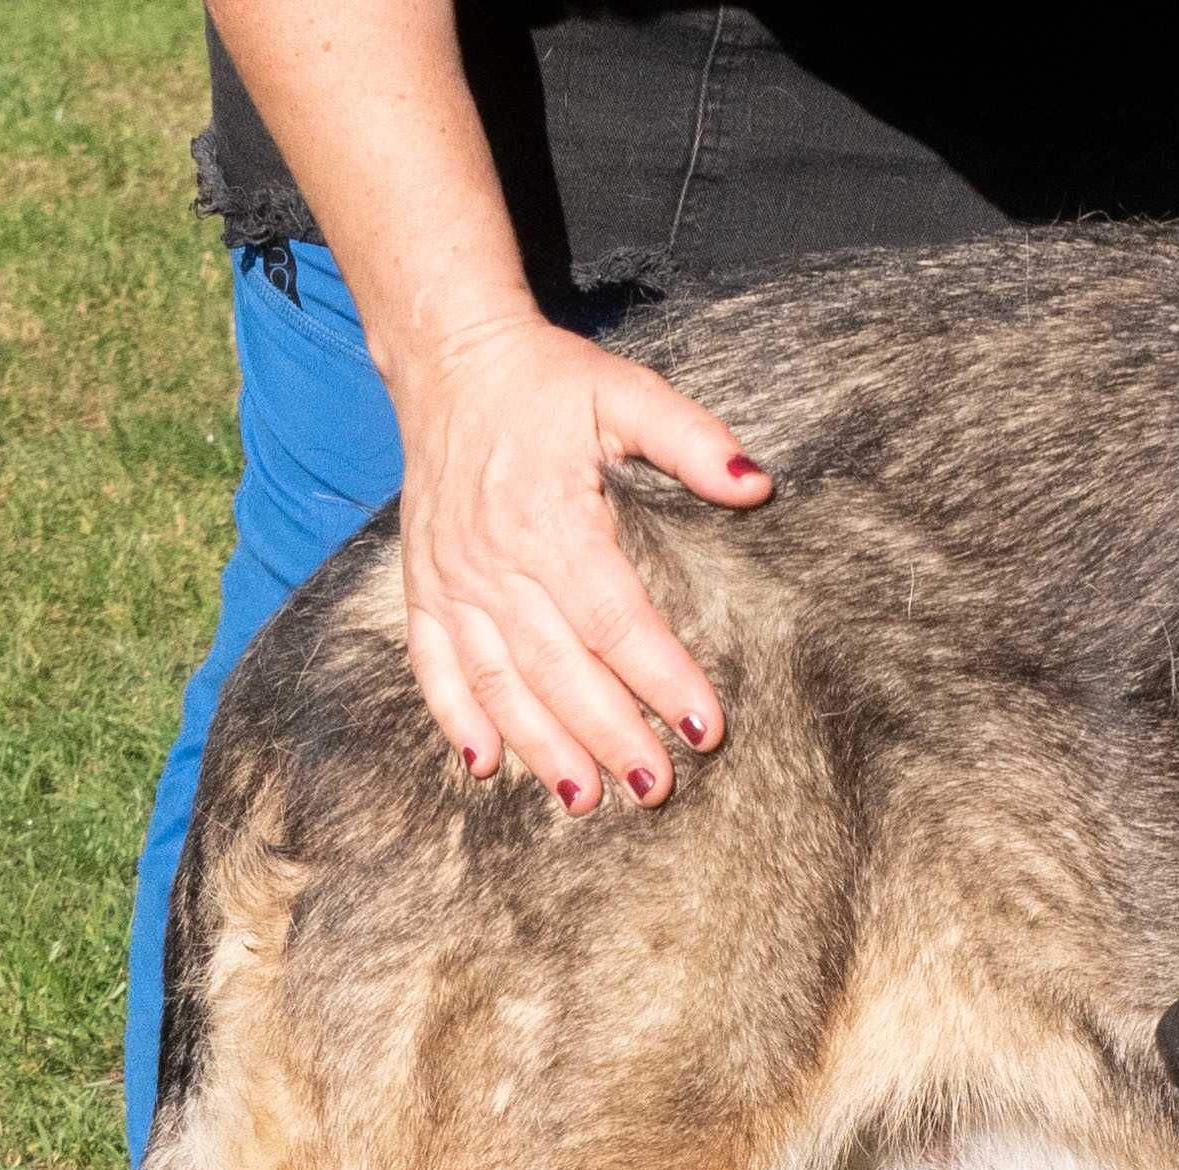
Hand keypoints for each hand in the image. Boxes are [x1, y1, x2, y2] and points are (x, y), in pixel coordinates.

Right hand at [389, 313, 770, 811]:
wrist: (449, 361)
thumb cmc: (550, 384)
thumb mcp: (625, 392)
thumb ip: (691, 438)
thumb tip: (755, 483)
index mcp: (549, 520)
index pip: (615, 617)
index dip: (662, 676)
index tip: (707, 727)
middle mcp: (494, 561)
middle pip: (559, 666)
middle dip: (610, 733)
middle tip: (656, 786)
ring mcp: (451, 580)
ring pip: (499, 680)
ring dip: (541, 745)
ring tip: (584, 799)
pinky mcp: (424, 587)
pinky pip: (433, 665)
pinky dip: (455, 719)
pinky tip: (486, 767)